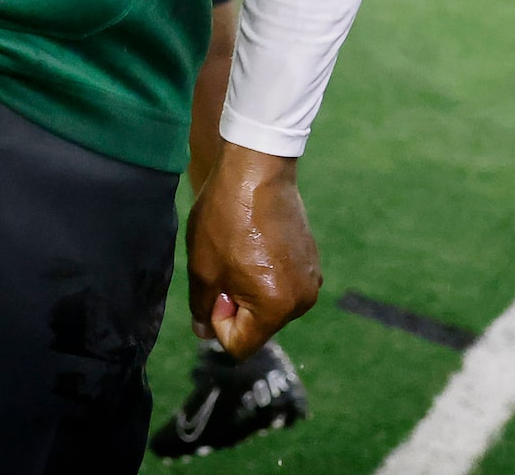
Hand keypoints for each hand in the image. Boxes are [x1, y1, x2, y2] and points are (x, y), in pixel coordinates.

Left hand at [186, 144, 320, 357]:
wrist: (257, 169)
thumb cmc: (226, 218)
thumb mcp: (203, 269)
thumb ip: (203, 309)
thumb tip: (205, 332)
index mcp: (276, 308)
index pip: (240, 345)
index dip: (219, 321)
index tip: (217, 286)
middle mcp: (302, 300)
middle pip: (257, 326)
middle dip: (236, 304)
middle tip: (226, 265)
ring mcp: (311, 279)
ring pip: (269, 305)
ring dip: (250, 289)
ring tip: (241, 251)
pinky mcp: (312, 261)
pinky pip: (282, 284)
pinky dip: (265, 274)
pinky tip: (255, 242)